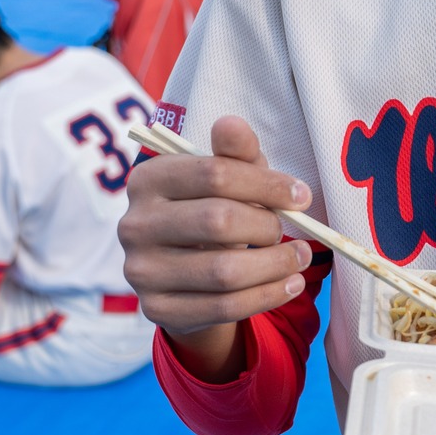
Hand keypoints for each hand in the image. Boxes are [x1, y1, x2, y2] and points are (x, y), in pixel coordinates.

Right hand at [117, 115, 315, 382]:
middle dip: (268, 225)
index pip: (214, 173)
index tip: (301, 195)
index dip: (266, 183)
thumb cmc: (212, 212)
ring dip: (275, 265)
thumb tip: (232, 124)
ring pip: (224, 271)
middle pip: (218, 221)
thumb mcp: (226, 179)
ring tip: (299, 258)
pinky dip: (266, 296)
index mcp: (148, 179)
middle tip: (291, 230)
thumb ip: (234, 153)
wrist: (185, 277)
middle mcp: (135, 224)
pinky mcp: (156, 310)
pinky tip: (288, 285)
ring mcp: (141, 272)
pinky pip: (223, 307)